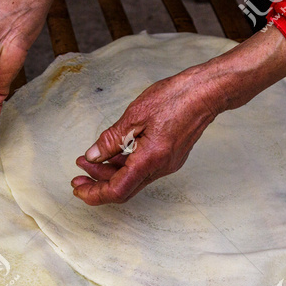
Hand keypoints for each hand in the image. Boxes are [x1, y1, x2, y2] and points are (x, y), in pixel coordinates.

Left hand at [72, 25, 285, 204]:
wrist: (208, 91)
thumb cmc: (175, 98)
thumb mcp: (135, 115)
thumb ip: (111, 139)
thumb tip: (93, 156)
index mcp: (150, 159)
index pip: (117, 190)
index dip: (94, 193)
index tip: (77, 187)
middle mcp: (160, 168)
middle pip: (123, 188)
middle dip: (97, 184)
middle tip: (77, 174)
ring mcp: (166, 164)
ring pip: (132, 179)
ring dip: (109, 173)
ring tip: (89, 160)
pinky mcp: (169, 157)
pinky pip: (141, 169)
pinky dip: (123, 165)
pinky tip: (111, 154)